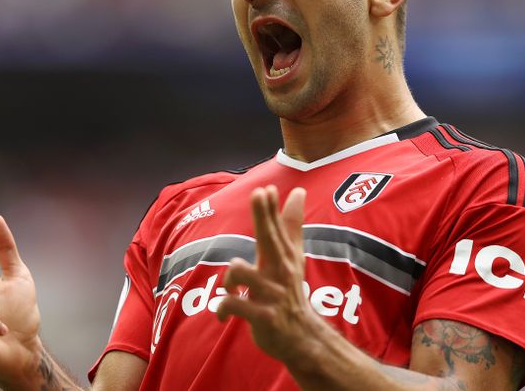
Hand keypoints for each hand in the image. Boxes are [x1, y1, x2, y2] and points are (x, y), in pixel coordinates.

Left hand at [217, 186, 324, 361]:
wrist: (300, 335)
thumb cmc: (289, 290)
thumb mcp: (293, 257)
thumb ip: (292, 225)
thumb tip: (298, 192)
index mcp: (285, 258)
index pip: (278, 228)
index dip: (271, 208)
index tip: (266, 188)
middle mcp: (280, 272)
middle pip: (270, 240)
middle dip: (264, 217)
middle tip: (258, 194)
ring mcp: (272, 295)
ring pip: (241, 272)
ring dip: (229, 279)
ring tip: (231, 289)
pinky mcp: (263, 316)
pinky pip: (234, 304)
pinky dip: (223, 307)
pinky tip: (224, 314)